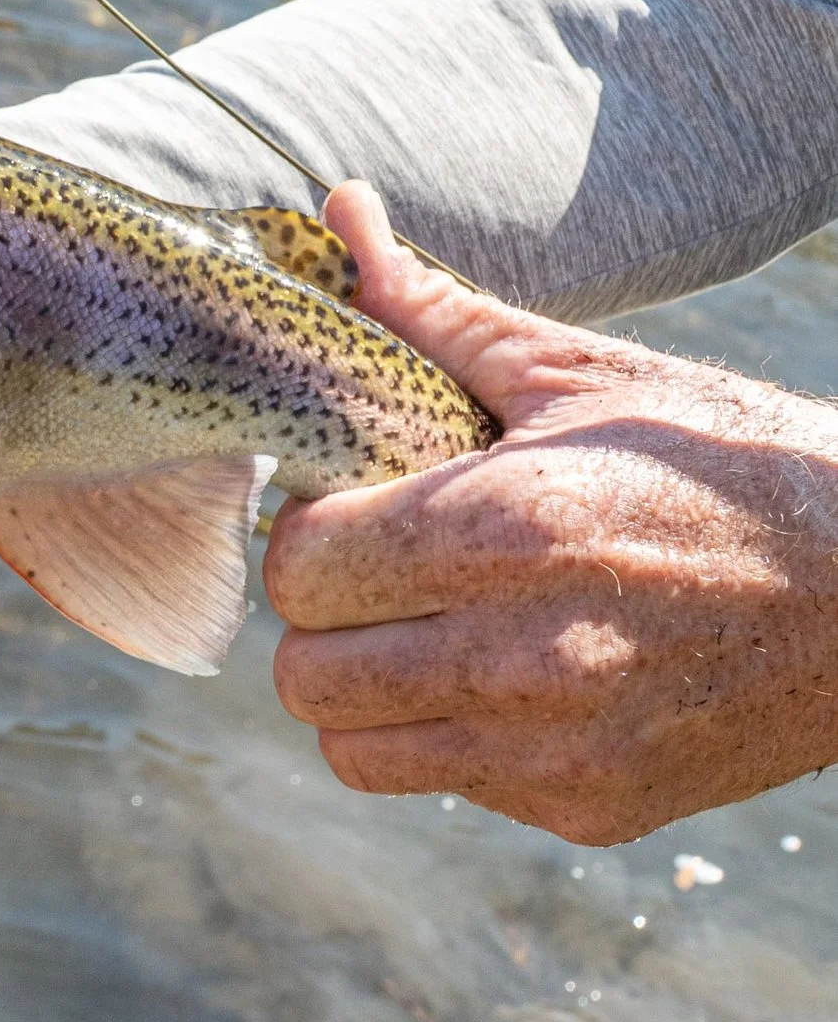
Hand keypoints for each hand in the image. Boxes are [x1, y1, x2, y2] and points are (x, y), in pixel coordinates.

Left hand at [267, 181, 837, 843]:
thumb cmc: (722, 461)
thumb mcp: (582, 373)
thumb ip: (435, 312)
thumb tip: (337, 215)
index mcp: (503, 530)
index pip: (301, 566)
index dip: (311, 533)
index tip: (354, 510)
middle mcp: (521, 653)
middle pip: (306, 673)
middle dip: (326, 618)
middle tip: (380, 574)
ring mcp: (557, 745)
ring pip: (353, 749)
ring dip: (368, 691)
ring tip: (426, 629)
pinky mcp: (591, 806)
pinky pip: (447, 781)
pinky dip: (450, 736)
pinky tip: (508, 675)